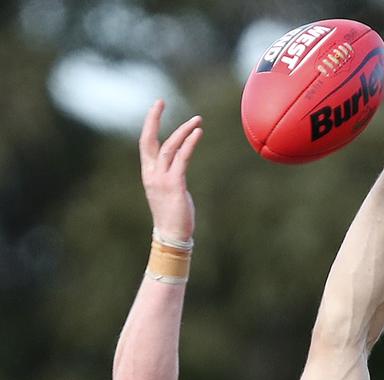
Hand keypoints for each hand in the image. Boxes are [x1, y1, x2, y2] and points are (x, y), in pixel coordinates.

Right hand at [139, 99, 202, 242]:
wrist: (172, 237)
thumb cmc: (174, 217)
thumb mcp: (169, 191)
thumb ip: (172, 174)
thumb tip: (181, 164)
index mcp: (149, 174)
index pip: (146, 144)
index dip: (149, 125)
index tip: (156, 108)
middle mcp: (152, 174)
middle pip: (149, 140)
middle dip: (153, 119)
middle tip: (160, 101)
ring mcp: (161, 180)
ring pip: (169, 147)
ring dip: (183, 131)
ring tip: (197, 119)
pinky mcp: (174, 185)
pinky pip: (182, 158)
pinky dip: (190, 143)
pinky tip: (198, 133)